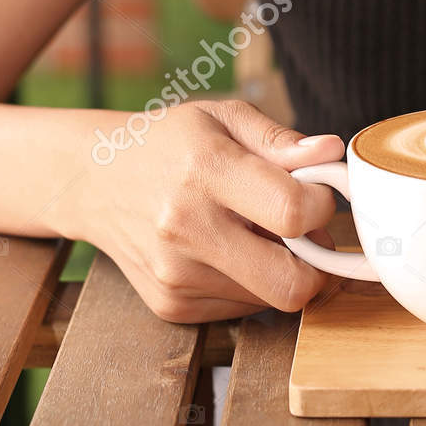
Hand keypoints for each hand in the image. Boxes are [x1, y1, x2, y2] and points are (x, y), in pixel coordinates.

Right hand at [78, 97, 343, 323]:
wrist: (94, 179)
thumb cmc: (169, 142)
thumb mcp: (223, 117)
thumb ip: (281, 139)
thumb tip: (332, 153)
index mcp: (205, 170)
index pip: (294, 212)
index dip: (323, 206)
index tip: (318, 193)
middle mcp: (186, 229)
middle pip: (291, 283)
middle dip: (318, 264)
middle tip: (307, 233)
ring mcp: (176, 275)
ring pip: (271, 299)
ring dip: (281, 270)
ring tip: (257, 232)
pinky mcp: (170, 306)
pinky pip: (242, 308)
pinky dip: (251, 283)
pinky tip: (229, 250)